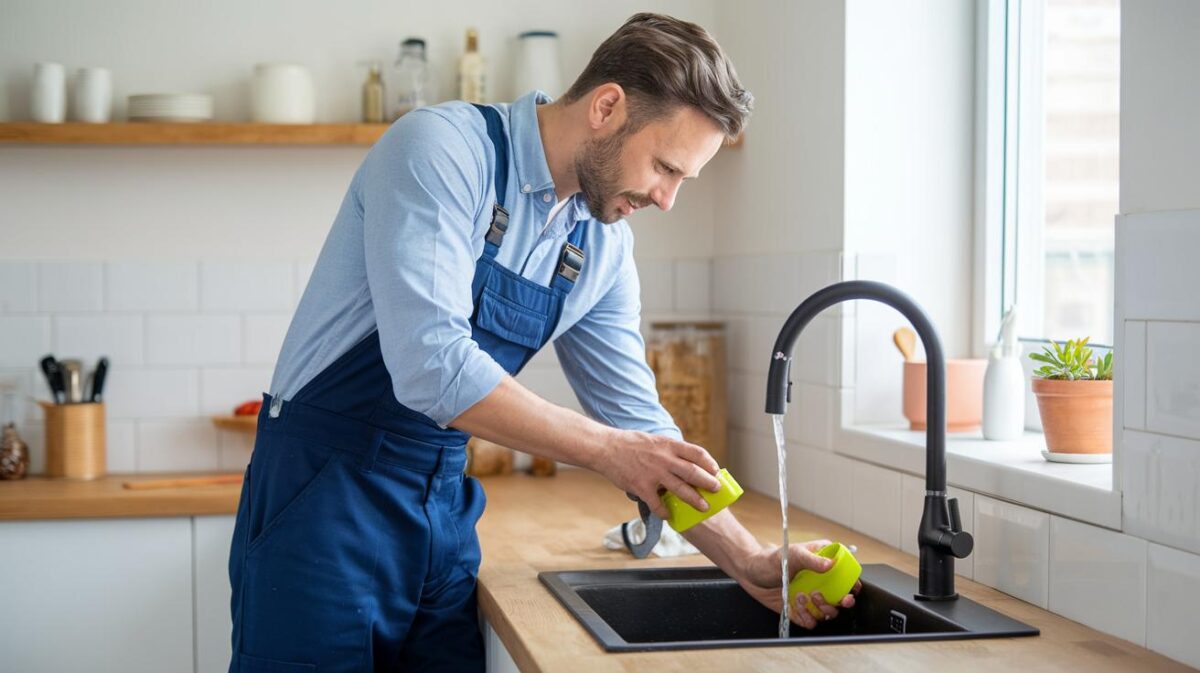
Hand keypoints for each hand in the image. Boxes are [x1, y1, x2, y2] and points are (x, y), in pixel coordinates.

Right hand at [594, 430, 720, 518]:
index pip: (696, 453)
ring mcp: (653, 474)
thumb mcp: (654, 441)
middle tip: (716, 489)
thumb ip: (670, 451)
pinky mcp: (642, 487)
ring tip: (704, 507)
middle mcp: (664, 459)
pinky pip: (658, 503)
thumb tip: (686, 461)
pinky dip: (665, 511)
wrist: (606, 448)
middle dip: (708, 483)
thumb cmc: (630, 444)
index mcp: (668, 445)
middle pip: (693, 472)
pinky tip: (669, 515)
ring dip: (695, 499)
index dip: (709, 462)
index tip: (715, 470)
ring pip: (681, 489)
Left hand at [735, 539, 861, 629]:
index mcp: (823, 564)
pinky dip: (807, 617)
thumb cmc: (771, 560)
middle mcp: (821, 583)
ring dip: (822, 609)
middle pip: (843, 598)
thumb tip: (831, 564)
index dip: (853, 583)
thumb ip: (812, 559)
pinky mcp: (802, 611)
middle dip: (842, 602)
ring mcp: (812, 598)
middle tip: (838, 599)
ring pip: (830, 612)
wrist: (751, 574)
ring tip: (804, 596)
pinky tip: (795, 605)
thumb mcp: (793, 555)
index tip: (852, 588)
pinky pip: (812, 621)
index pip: (847, 574)